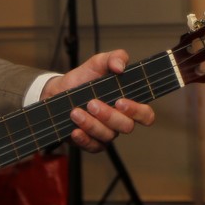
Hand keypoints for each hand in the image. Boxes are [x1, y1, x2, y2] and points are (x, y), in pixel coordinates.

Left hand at [41, 50, 156, 152]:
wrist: (58, 91)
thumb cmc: (83, 78)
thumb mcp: (98, 62)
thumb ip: (114, 58)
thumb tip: (121, 66)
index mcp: (127, 103)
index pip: (145, 114)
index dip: (138, 111)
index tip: (120, 101)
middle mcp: (120, 120)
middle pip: (127, 126)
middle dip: (109, 115)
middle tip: (92, 103)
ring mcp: (107, 133)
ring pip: (108, 136)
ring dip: (91, 124)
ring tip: (75, 112)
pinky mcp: (92, 142)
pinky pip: (93, 146)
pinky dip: (83, 139)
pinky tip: (75, 130)